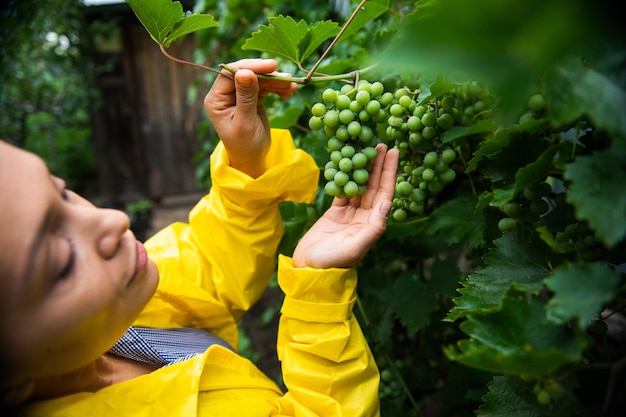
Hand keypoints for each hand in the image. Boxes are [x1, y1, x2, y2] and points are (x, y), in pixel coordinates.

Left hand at [204, 58, 296, 177]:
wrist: (253, 159)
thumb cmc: (245, 145)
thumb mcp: (245, 122)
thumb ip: (246, 97)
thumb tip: (245, 71)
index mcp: (216, 99)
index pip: (230, 74)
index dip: (250, 66)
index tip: (271, 67)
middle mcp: (225, 94)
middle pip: (246, 73)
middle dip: (267, 75)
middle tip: (287, 78)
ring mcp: (239, 95)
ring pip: (258, 79)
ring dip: (276, 81)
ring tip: (292, 87)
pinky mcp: (252, 98)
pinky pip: (265, 87)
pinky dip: (277, 88)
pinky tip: (289, 92)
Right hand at [292, 143, 398, 268]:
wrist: (309, 271)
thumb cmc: (332, 262)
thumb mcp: (355, 247)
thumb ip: (373, 227)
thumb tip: (387, 203)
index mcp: (372, 224)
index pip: (384, 194)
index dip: (389, 173)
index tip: (393, 154)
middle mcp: (364, 218)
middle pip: (374, 187)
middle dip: (379, 166)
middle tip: (383, 144)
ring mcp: (350, 215)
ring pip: (359, 187)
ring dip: (364, 169)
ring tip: (367, 149)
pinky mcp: (335, 215)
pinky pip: (342, 192)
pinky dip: (345, 178)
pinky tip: (347, 163)